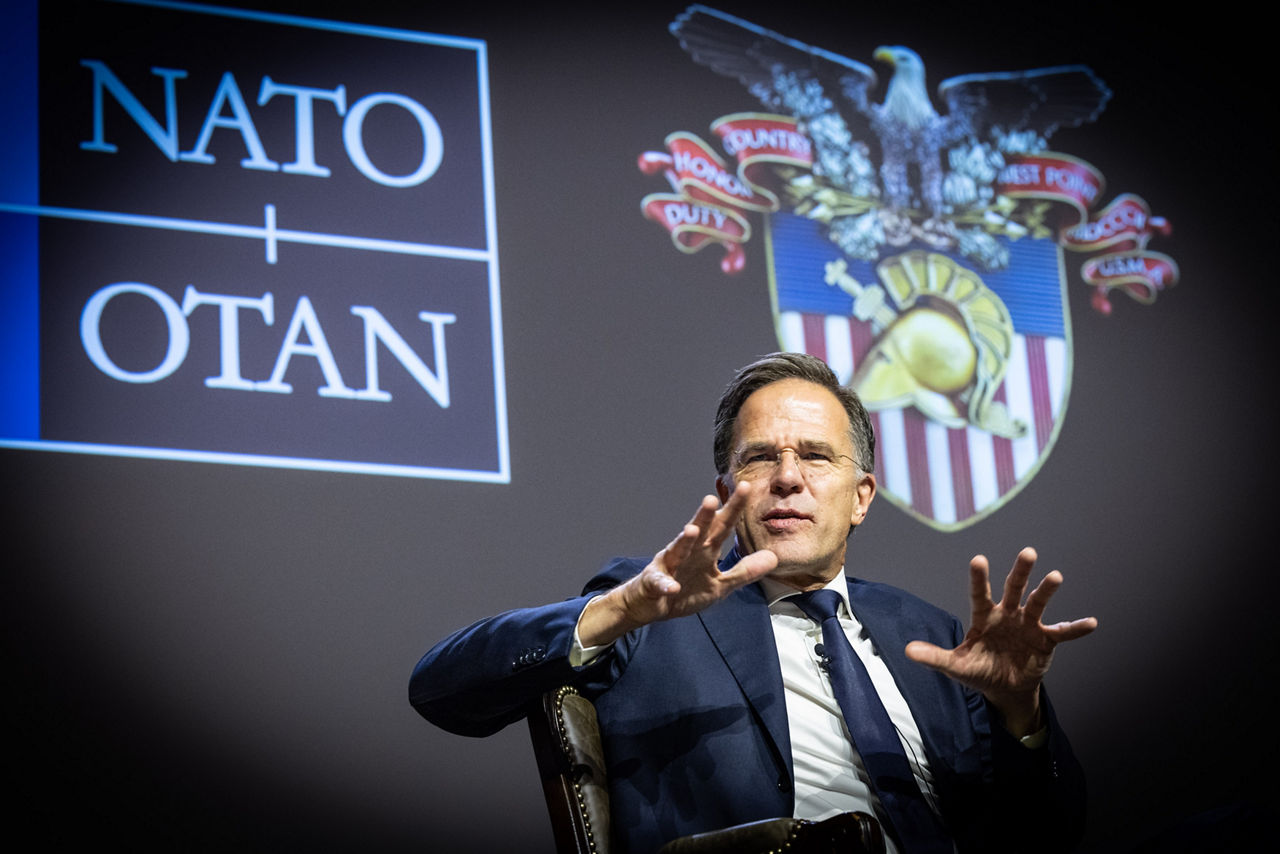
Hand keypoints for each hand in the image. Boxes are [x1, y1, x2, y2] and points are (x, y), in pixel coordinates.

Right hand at [578, 482, 777, 646]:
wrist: (652, 604)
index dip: (734, 509)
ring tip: (692, 530)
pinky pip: (661, 583)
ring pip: (677, 549)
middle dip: (705, 515)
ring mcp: (670, 565)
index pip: (723, 526)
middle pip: (699, 530)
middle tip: (713, 497)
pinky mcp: (655, 581)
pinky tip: (672, 587)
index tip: (746, 488)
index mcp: (706, 550)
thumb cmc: (687, 589)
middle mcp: (688, 551)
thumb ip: (745, 571)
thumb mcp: (721, 584)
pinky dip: (666, 584)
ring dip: (684, 540)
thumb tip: (773, 557)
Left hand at [904, 547, 1096, 735]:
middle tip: (1028, 552)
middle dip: (1020, 571)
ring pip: (1038, 602)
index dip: (979, 578)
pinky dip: (1076, 628)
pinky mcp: (1046, 639)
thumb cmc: (978, 670)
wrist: (1004, 688)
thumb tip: (908, 651)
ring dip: (1047, 590)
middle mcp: (1007, 614)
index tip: (978, 559)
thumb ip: (934, 657)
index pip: (979, 594)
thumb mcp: (955, 665)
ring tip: (1056, 575)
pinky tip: (1091, 623)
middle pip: (1014, 588)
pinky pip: (1063, 632)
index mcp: (984, 616)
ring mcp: (1028, 624)